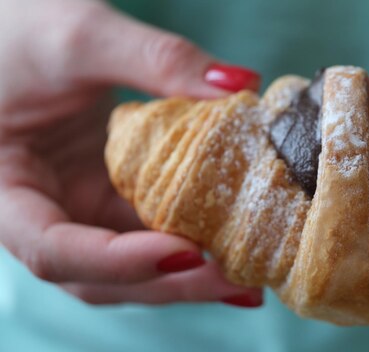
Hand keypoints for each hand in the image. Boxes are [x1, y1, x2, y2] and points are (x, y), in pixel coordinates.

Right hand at [0, 0, 261, 306]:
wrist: (15, 28)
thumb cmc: (19, 28)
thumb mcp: (79, 37)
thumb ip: (156, 59)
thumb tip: (241, 85)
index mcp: (6, 194)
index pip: (54, 250)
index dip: (118, 261)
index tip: (185, 251)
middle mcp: (43, 213)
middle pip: (102, 275)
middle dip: (170, 282)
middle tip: (237, 282)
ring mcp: (79, 207)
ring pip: (132, 262)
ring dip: (187, 273)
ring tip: (246, 275)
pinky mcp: (110, 194)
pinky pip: (150, 227)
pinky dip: (190, 236)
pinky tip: (231, 239)